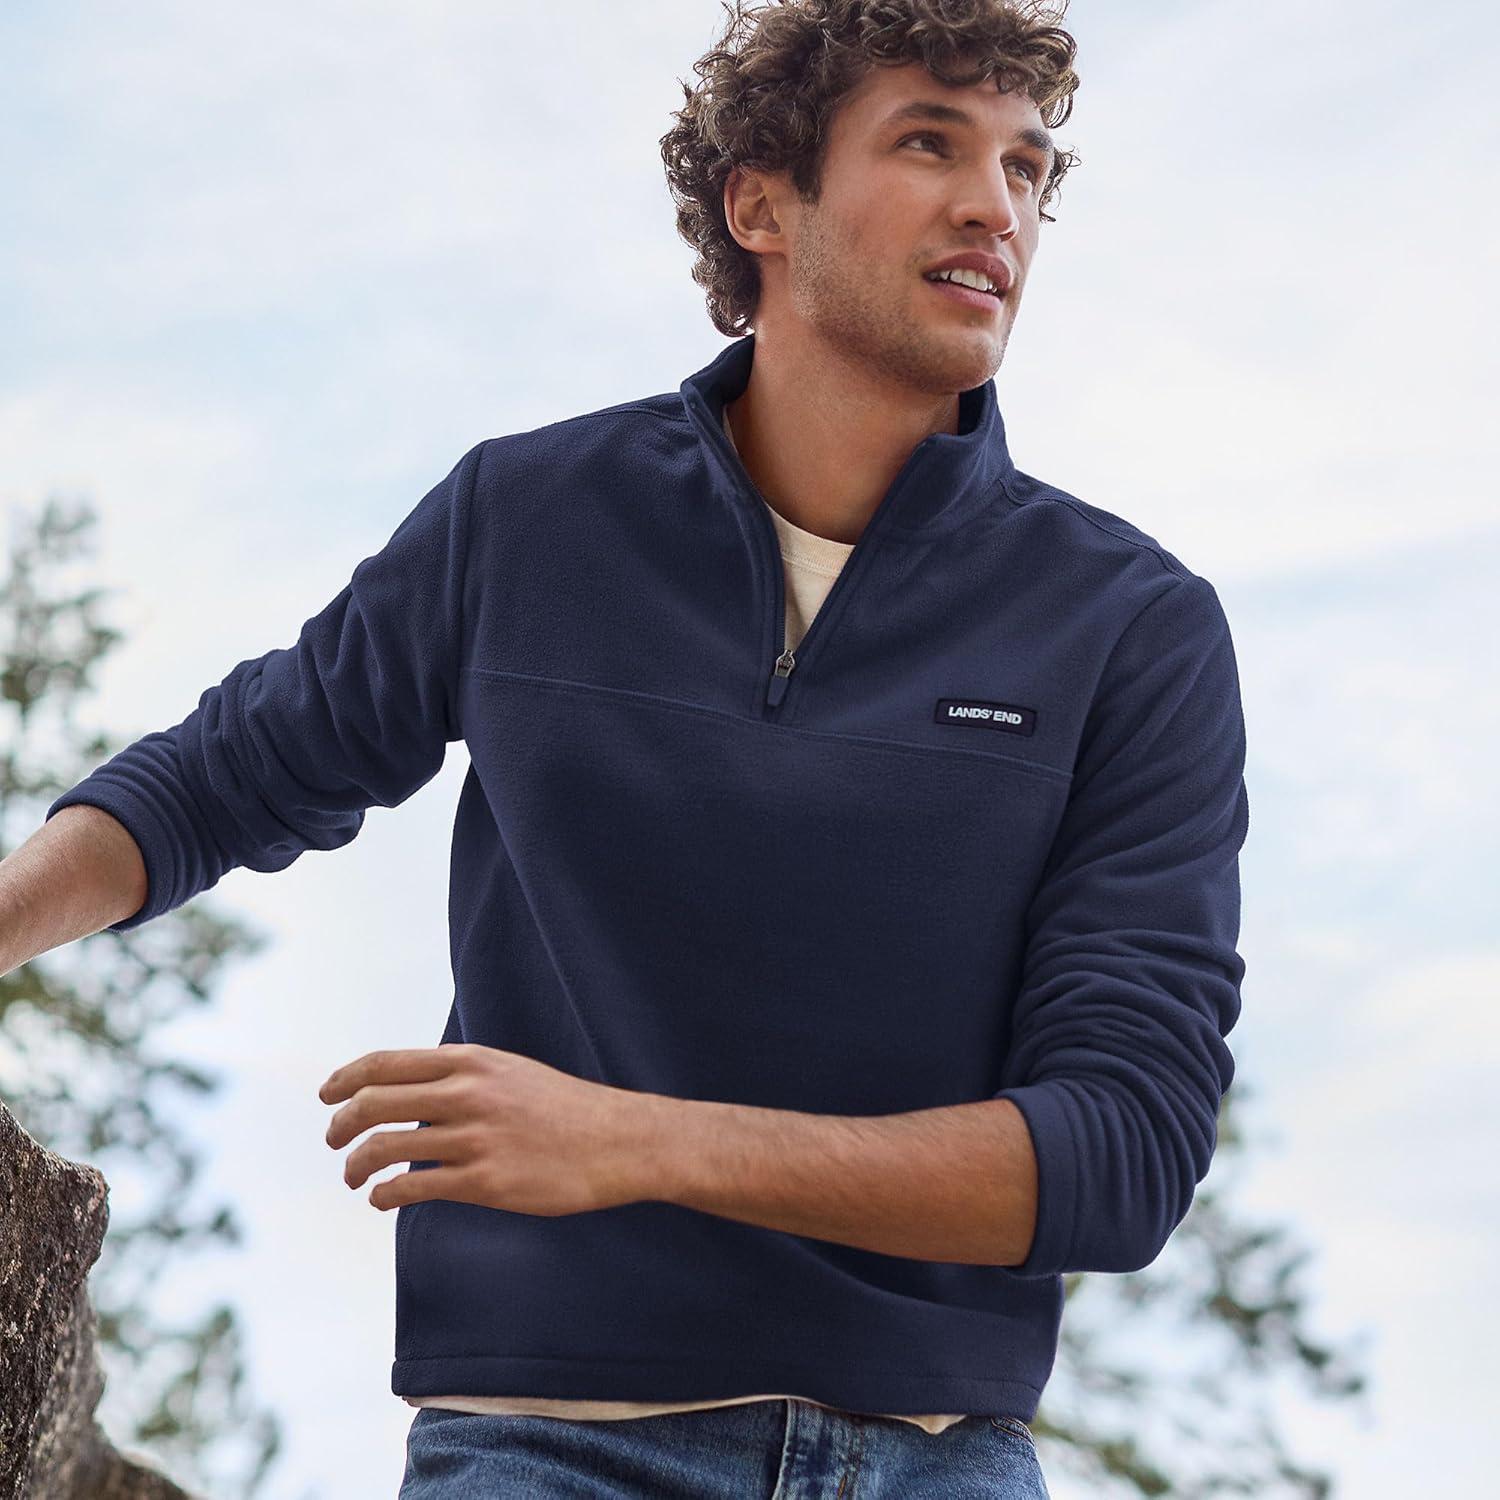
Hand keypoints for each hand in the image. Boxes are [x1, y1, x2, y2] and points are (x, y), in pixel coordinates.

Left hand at [318, 1044, 659, 1215]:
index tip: (327, 1095)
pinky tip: (383, 1200)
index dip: (345, 1078)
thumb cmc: (562, 1109)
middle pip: (373, 1102)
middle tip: (334, 1141)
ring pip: (384, 1148)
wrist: (617, 1142)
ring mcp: (475, 1138)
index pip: (385, 1062)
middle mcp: (467, 1093)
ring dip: (355, 1166)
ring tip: (353, 1177)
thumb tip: (410, 1088)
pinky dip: (384, 1196)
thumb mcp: (509, 1072)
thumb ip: (461, 1076)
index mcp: (471, 1062)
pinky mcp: (484, 1181)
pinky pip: (412, 1188)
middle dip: (341, 1124)